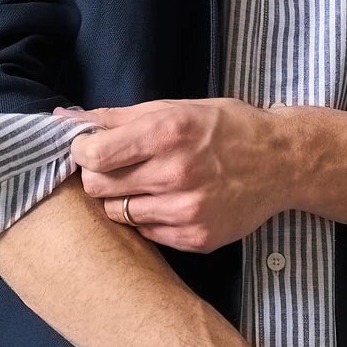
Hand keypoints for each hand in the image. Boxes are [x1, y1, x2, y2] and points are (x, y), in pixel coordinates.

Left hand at [53, 98, 290, 253]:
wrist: (282, 163)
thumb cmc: (225, 128)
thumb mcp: (174, 108)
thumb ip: (116, 116)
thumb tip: (64, 117)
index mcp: (166, 133)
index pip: (93, 155)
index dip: (83, 152)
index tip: (91, 149)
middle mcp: (175, 173)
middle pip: (97, 187)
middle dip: (99, 176)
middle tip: (117, 168)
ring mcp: (186, 210)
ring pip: (117, 214)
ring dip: (122, 199)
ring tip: (147, 184)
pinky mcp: (196, 238)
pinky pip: (145, 233)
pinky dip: (147, 219)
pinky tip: (167, 202)